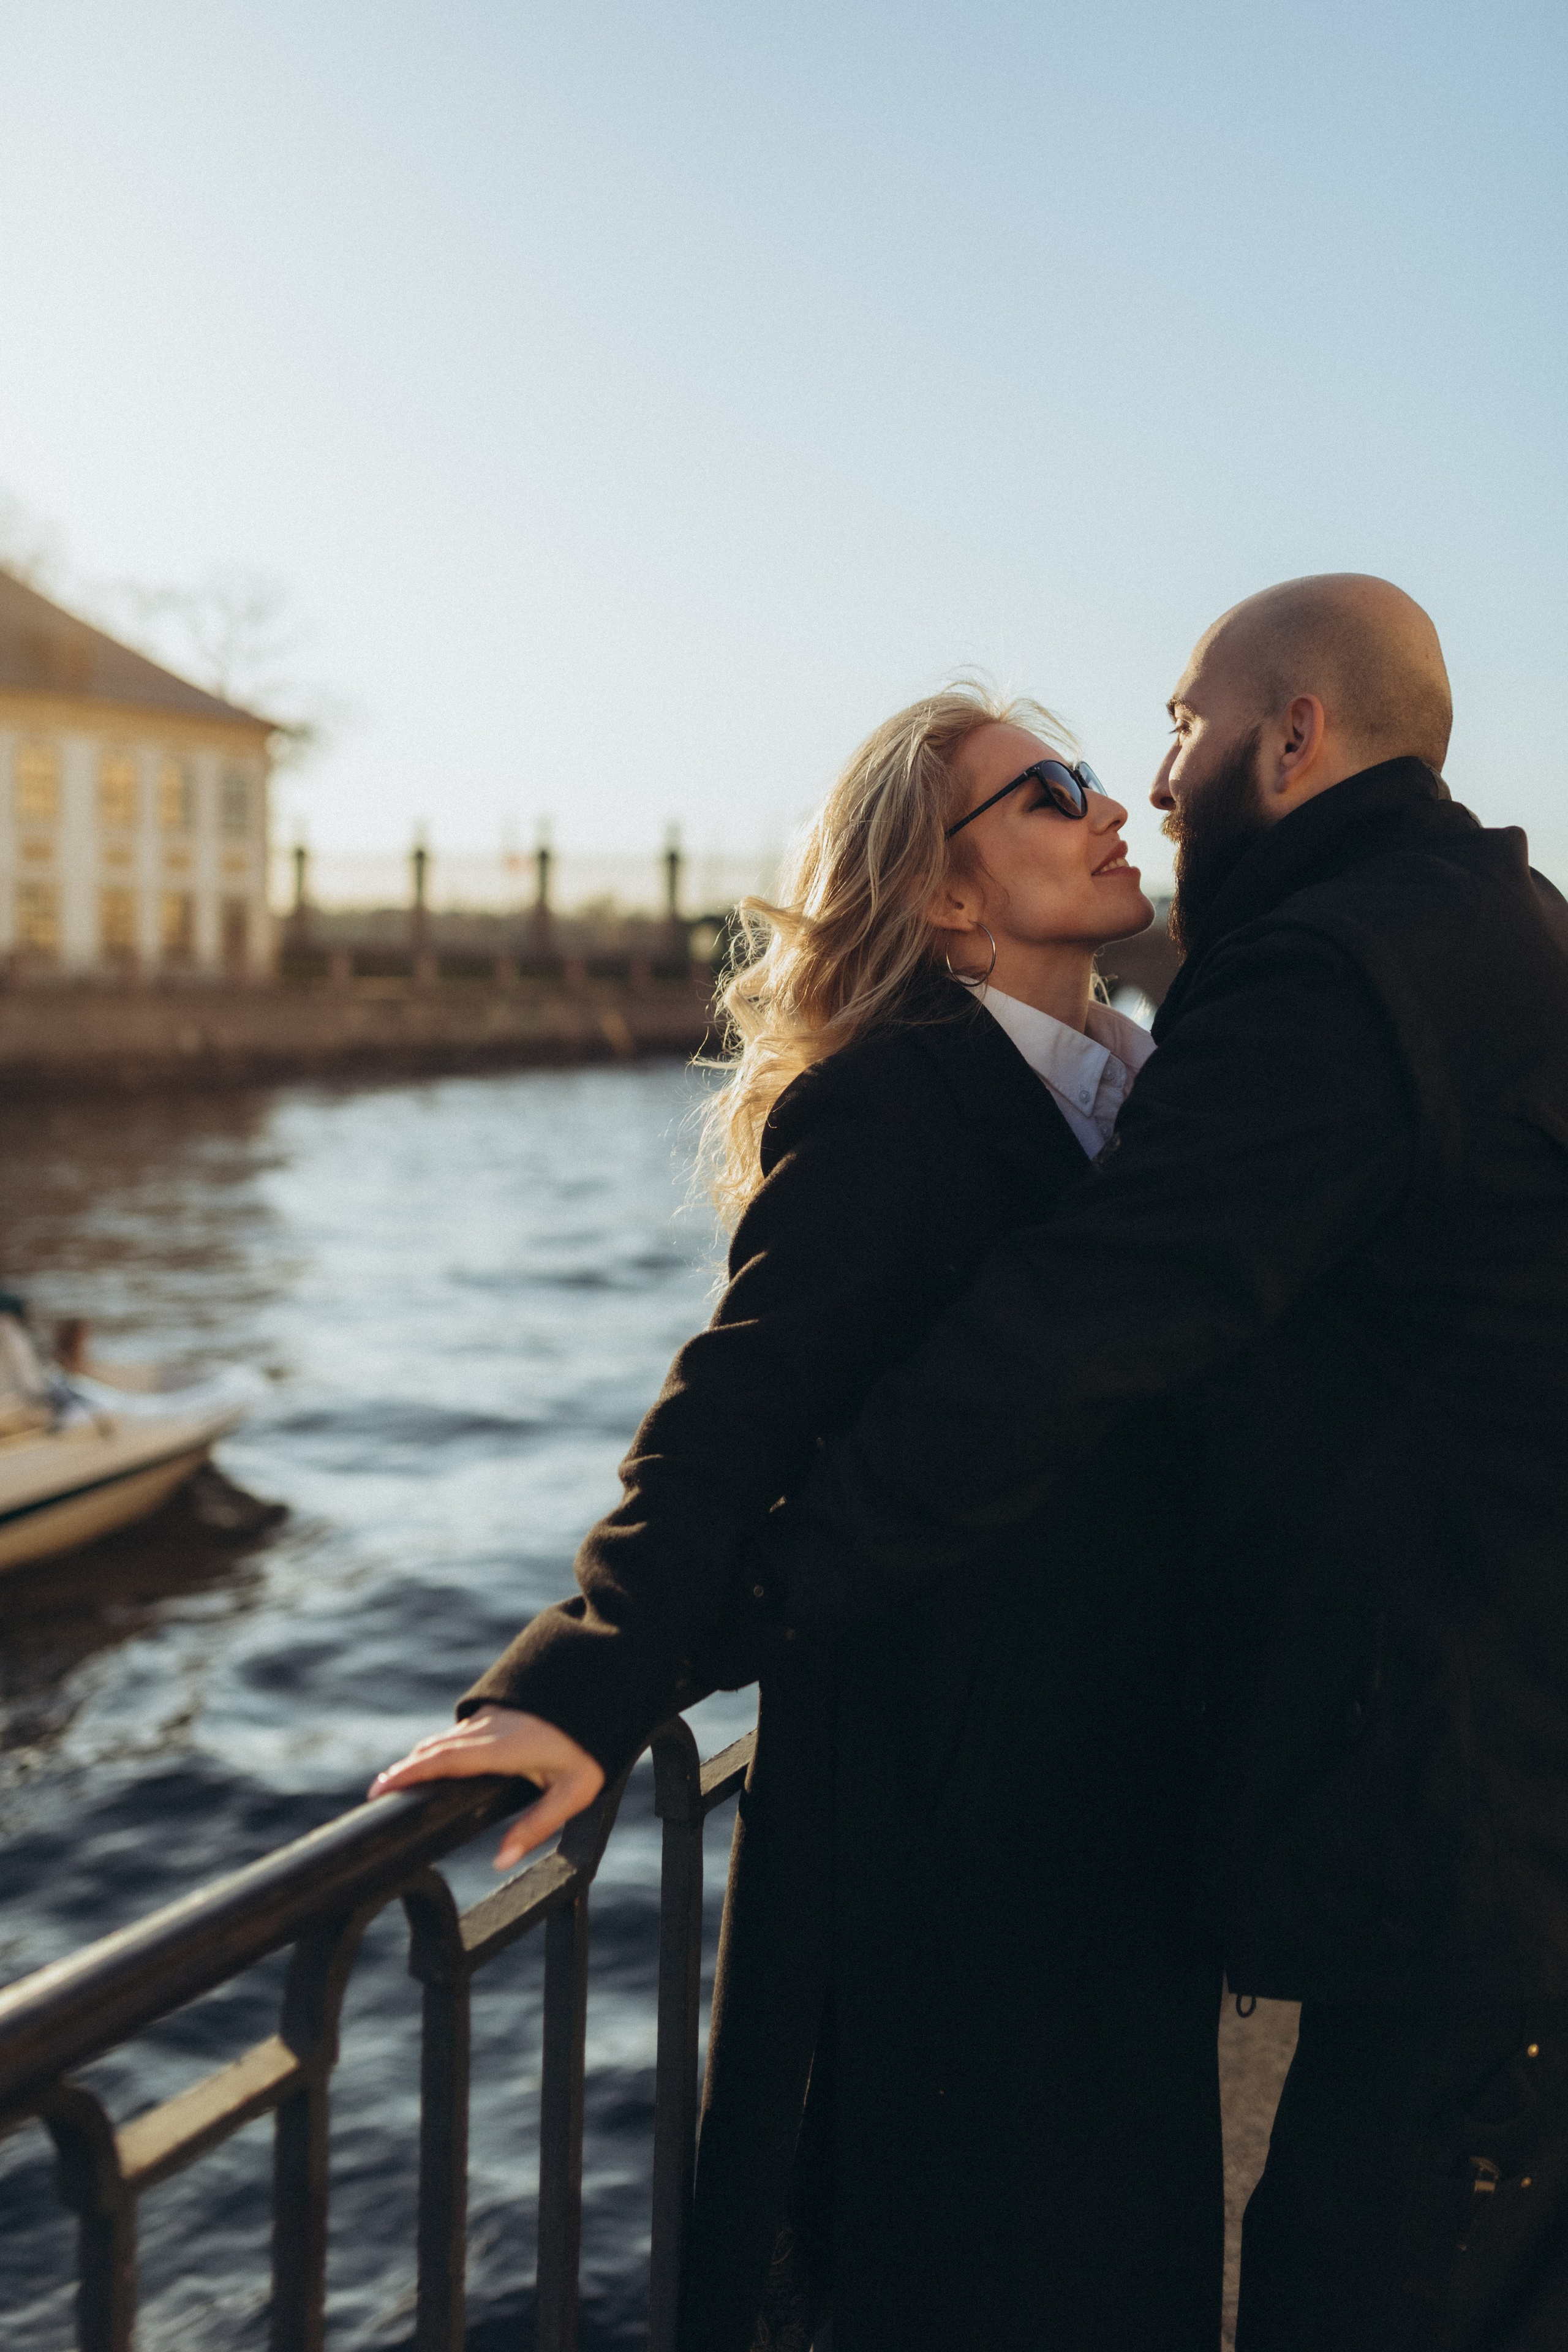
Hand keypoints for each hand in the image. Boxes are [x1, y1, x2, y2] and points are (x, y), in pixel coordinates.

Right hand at [369, 1706, 606, 1870]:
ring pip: (448, 1735)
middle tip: (377, 1790)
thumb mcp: (575, 1791)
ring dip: (422, 1754)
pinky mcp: (501, 1705)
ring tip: (401, 1776)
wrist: (608, 1677)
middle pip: (436, 1748)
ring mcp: (495, 1712)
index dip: (408, 1774)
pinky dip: (442, 1742)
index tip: (379, 1788)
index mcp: (502, 1748)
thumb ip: (537, 1826)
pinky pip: (462, 1727)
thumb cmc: (594, 1743)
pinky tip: (438, 1754)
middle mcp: (491, 1727)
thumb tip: (500, 1860)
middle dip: (405, 1768)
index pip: (443, 1762)